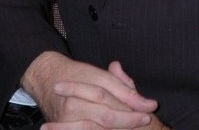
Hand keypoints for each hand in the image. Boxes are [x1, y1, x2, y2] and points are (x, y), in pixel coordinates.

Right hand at [21, 52, 158, 128]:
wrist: (47, 78)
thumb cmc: (78, 74)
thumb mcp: (101, 76)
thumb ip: (124, 88)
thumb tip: (148, 103)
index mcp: (85, 87)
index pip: (113, 99)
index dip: (133, 106)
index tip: (151, 108)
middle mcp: (73, 105)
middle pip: (105, 117)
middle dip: (127, 120)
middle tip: (145, 120)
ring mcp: (65, 119)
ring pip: (92, 128)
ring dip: (114, 128)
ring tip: (131, 127)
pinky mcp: (60, 125)